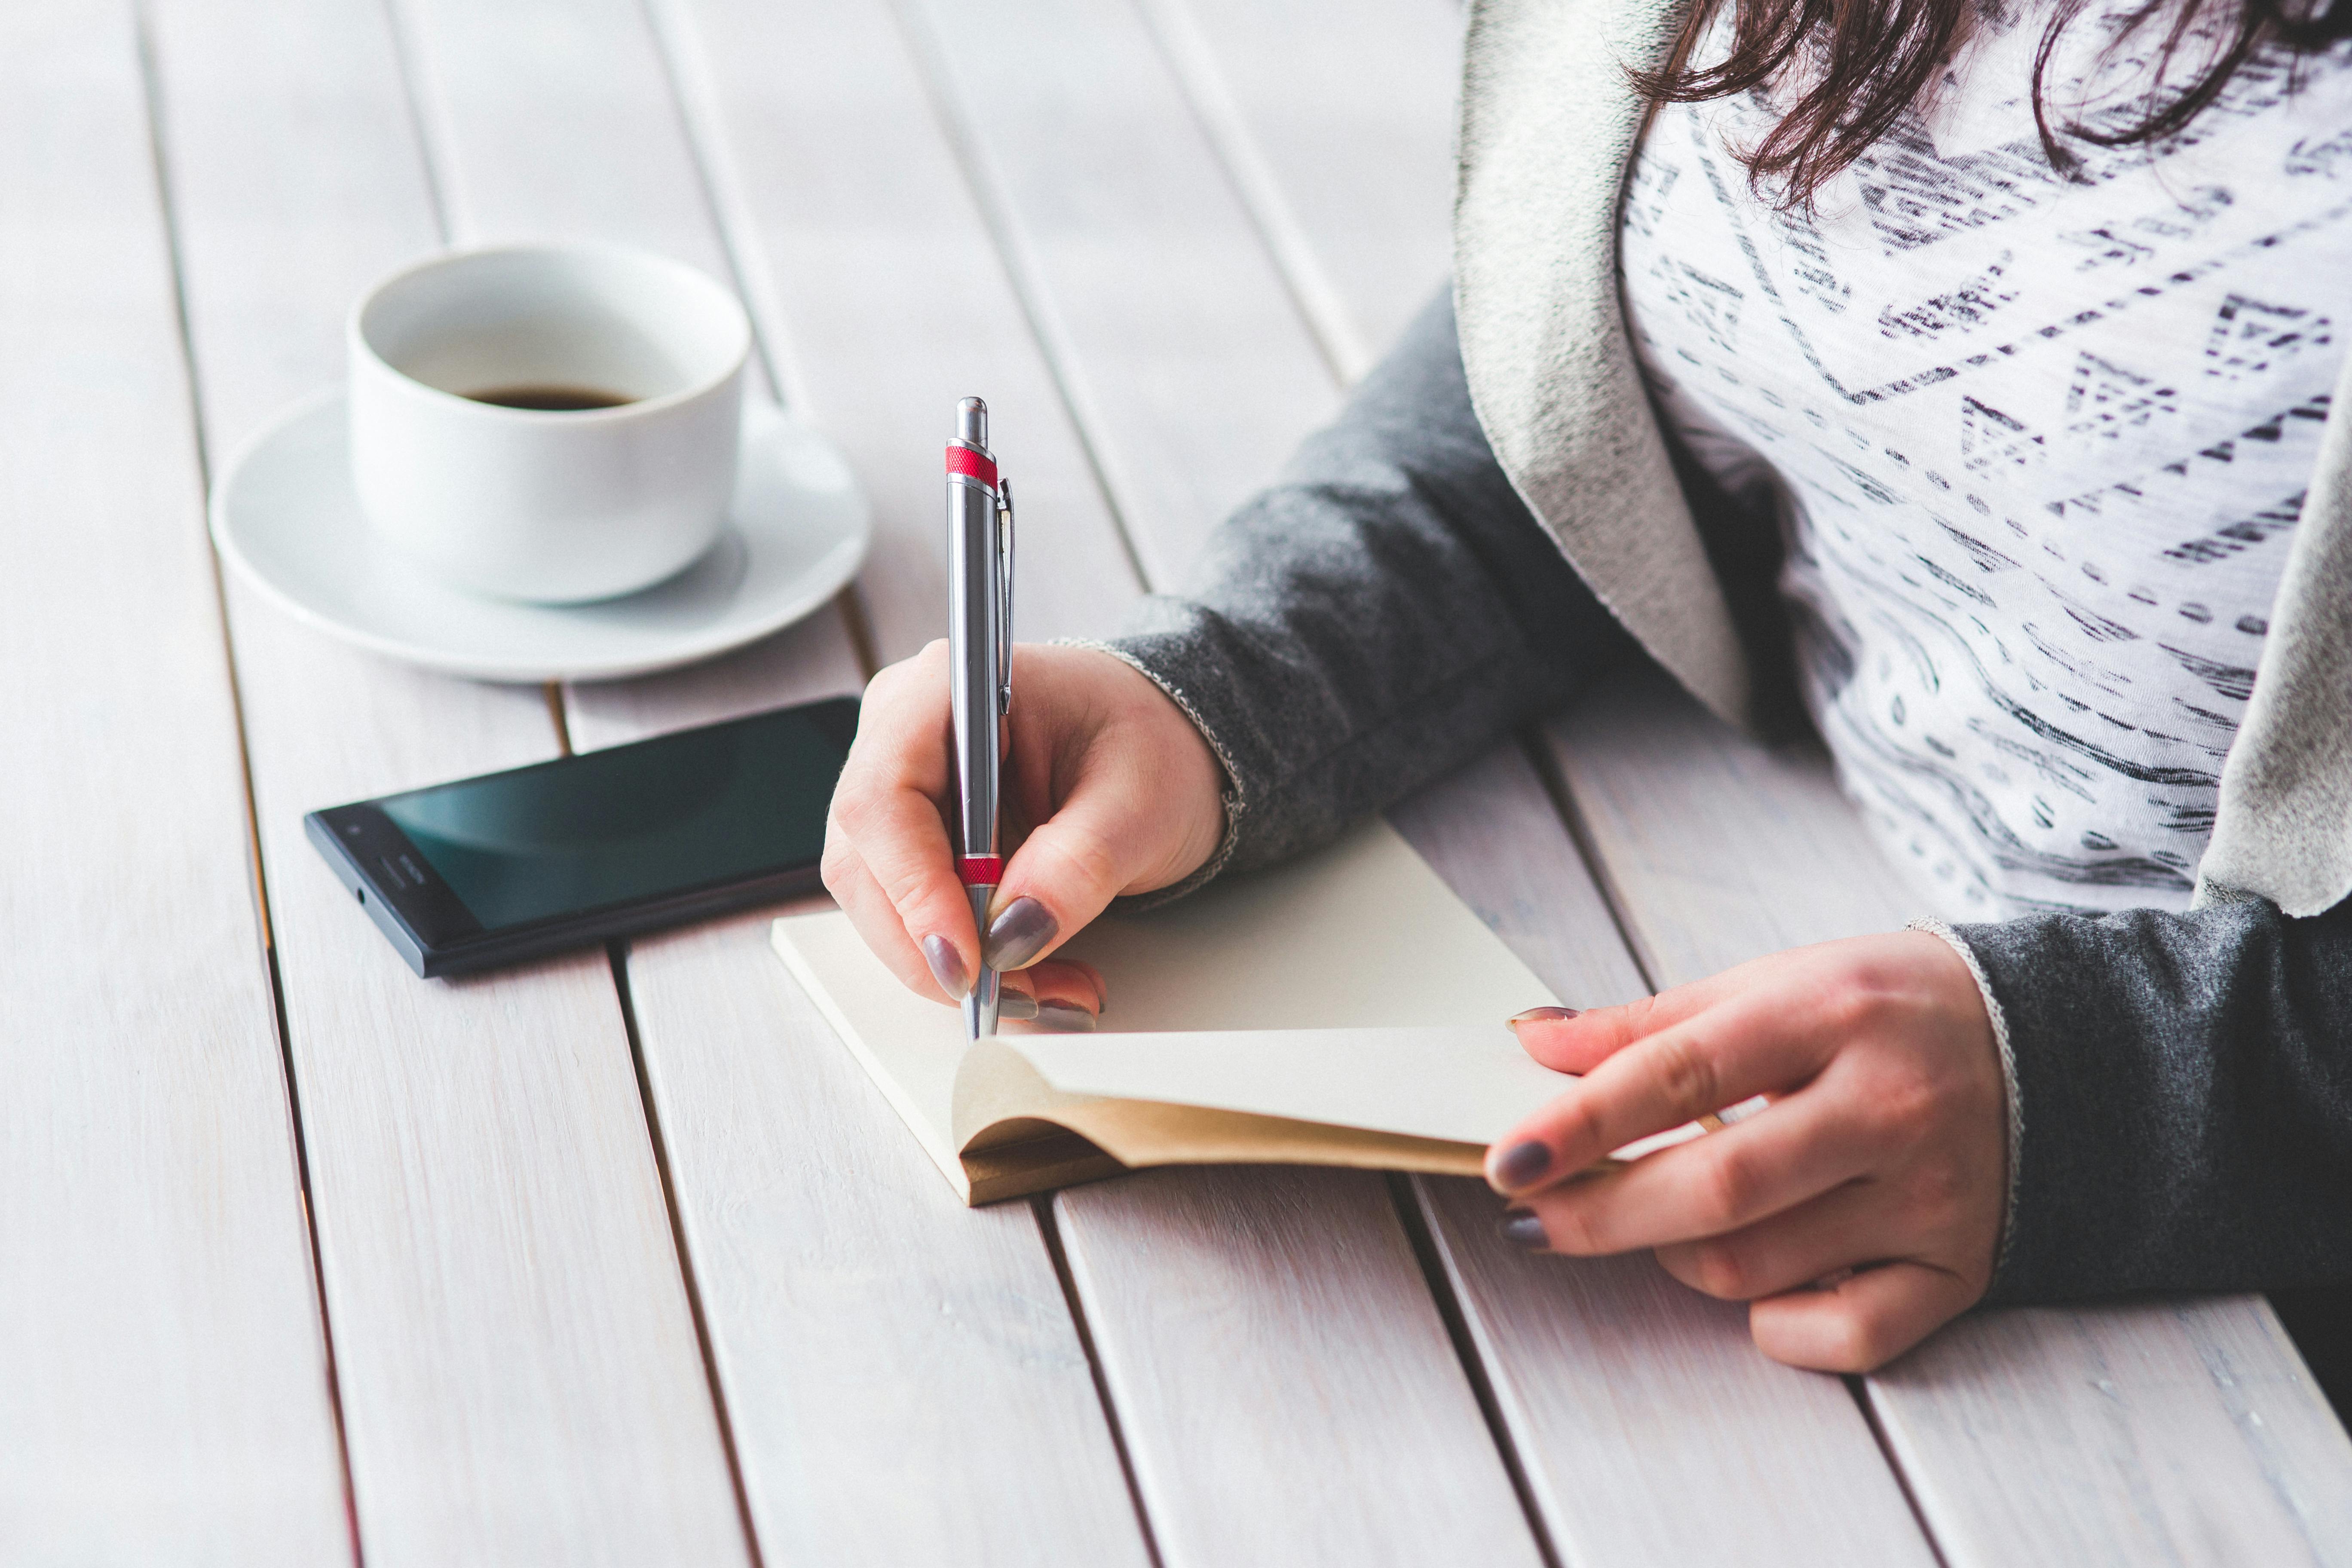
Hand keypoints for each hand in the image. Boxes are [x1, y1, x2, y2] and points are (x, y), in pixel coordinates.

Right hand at [822, 641, 1225, 1026]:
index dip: (913, 888)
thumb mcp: (1139, 802)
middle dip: (939, 948)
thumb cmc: (1148, 743)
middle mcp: (902, 737)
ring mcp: (902, 792)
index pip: (884, 798)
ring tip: (1050, 993)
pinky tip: (1032, 978)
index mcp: (946, 691)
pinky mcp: (916, 844)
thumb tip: (1013, 933)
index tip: (967, 958)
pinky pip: (913, 919)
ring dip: (959, 968)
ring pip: (883, 906)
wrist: (1162, 749)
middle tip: (1024, 996)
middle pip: (868, 864)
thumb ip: (1077, 863)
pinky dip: (970, 962)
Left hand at [1483, 931, 2005, 1371]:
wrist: (2060, 1044)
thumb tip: (1534, 1044)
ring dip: (1675, 1256)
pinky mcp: (1960, 1268)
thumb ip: (1650, 1021)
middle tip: (1533, 1218)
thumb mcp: (1775, 980)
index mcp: (1831, 1014)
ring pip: (1757, 1265)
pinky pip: (1847, 1334)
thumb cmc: (1888, 1009)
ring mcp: (1929, 1195)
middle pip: (1715, 1188)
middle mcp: (1887, 1106)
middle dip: (1601, 1215)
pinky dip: (1777, 1325)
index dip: (1580, 1123)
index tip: (1508, 1159)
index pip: (1678, 1074)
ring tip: (1658, 1221)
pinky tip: (1754, 1287)